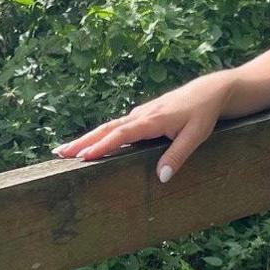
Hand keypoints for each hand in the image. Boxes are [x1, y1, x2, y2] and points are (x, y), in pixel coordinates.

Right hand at [50, 72, 234, 182]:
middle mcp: (141, 115)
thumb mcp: (196, 136)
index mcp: (151, 120)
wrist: (210, 91)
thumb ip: (178, 156)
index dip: (101, 146)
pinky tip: (92, 143)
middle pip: (106, 129)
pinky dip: (100, 135)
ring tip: (66, 150)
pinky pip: (117, 126)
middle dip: (82, 141)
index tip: (82, 156)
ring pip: (109, 127)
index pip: (121, 135)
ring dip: (87, 138)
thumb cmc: (203, 114)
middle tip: (59, 153)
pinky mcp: (143, 115)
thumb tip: (161, 178)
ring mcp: (140, 114)